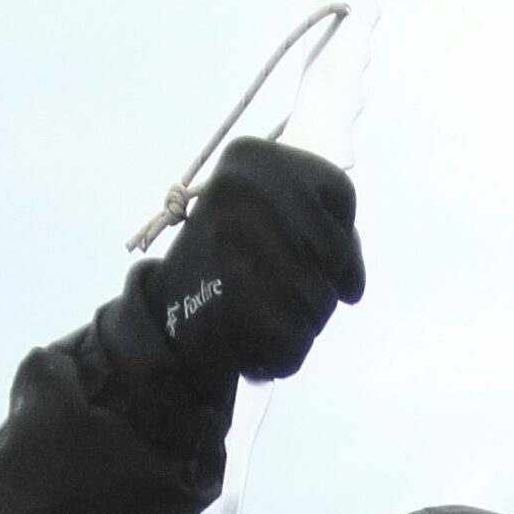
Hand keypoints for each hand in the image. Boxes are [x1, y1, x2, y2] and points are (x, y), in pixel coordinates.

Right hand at [155, 136, 365, 401]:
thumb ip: (315, 228)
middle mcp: (249, 191)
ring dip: (301, 323)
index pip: (340, 193)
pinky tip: (254, 345)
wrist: (162, 315)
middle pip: (336, 252)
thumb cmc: (220, 263)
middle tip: (280, 294)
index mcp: (253, 159)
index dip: (343, 236)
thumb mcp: (261, 218)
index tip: (328, 264)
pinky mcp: (240, 301)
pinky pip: (297, 340)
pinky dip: (283, 354)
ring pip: (321, 301)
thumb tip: (352, 281)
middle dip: (321, 285)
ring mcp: (242, 245)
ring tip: (260, 316)